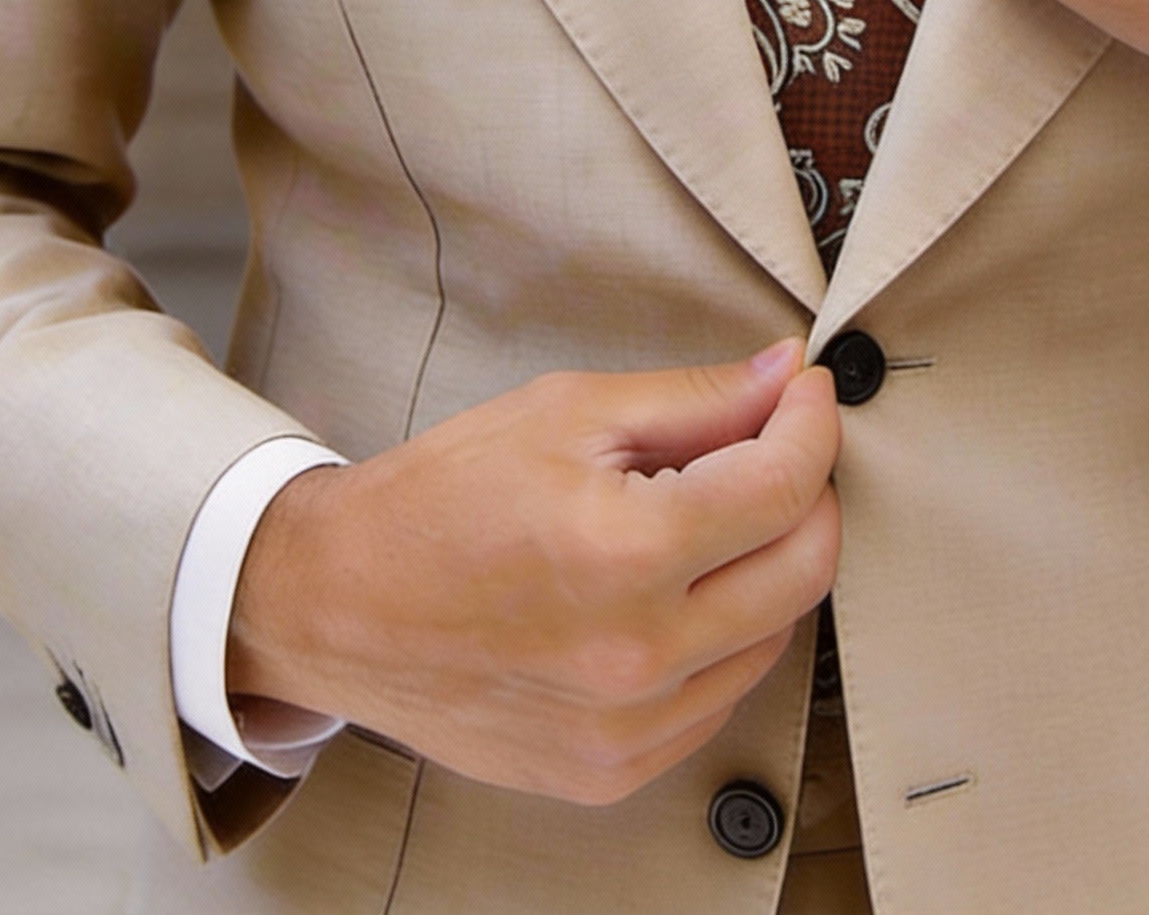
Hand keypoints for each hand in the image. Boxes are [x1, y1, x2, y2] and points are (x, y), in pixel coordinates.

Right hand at [226, 340, 839, 804]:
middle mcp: (637, 654)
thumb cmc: (438, 499)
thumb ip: (694, 399)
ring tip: (708, 518)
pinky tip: (675, 590)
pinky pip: (720, 697)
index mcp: (624, 551)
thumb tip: (785, 377)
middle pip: (805, 568)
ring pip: (775, 636)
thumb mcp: (566, 412)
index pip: (785, 486)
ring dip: (768, 565)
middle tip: (772, 447)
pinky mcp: (612, 771)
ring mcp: (627, 729)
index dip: (812, 424)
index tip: (805, 395)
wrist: (337, 606)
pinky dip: (724, 635)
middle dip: (808, 491)